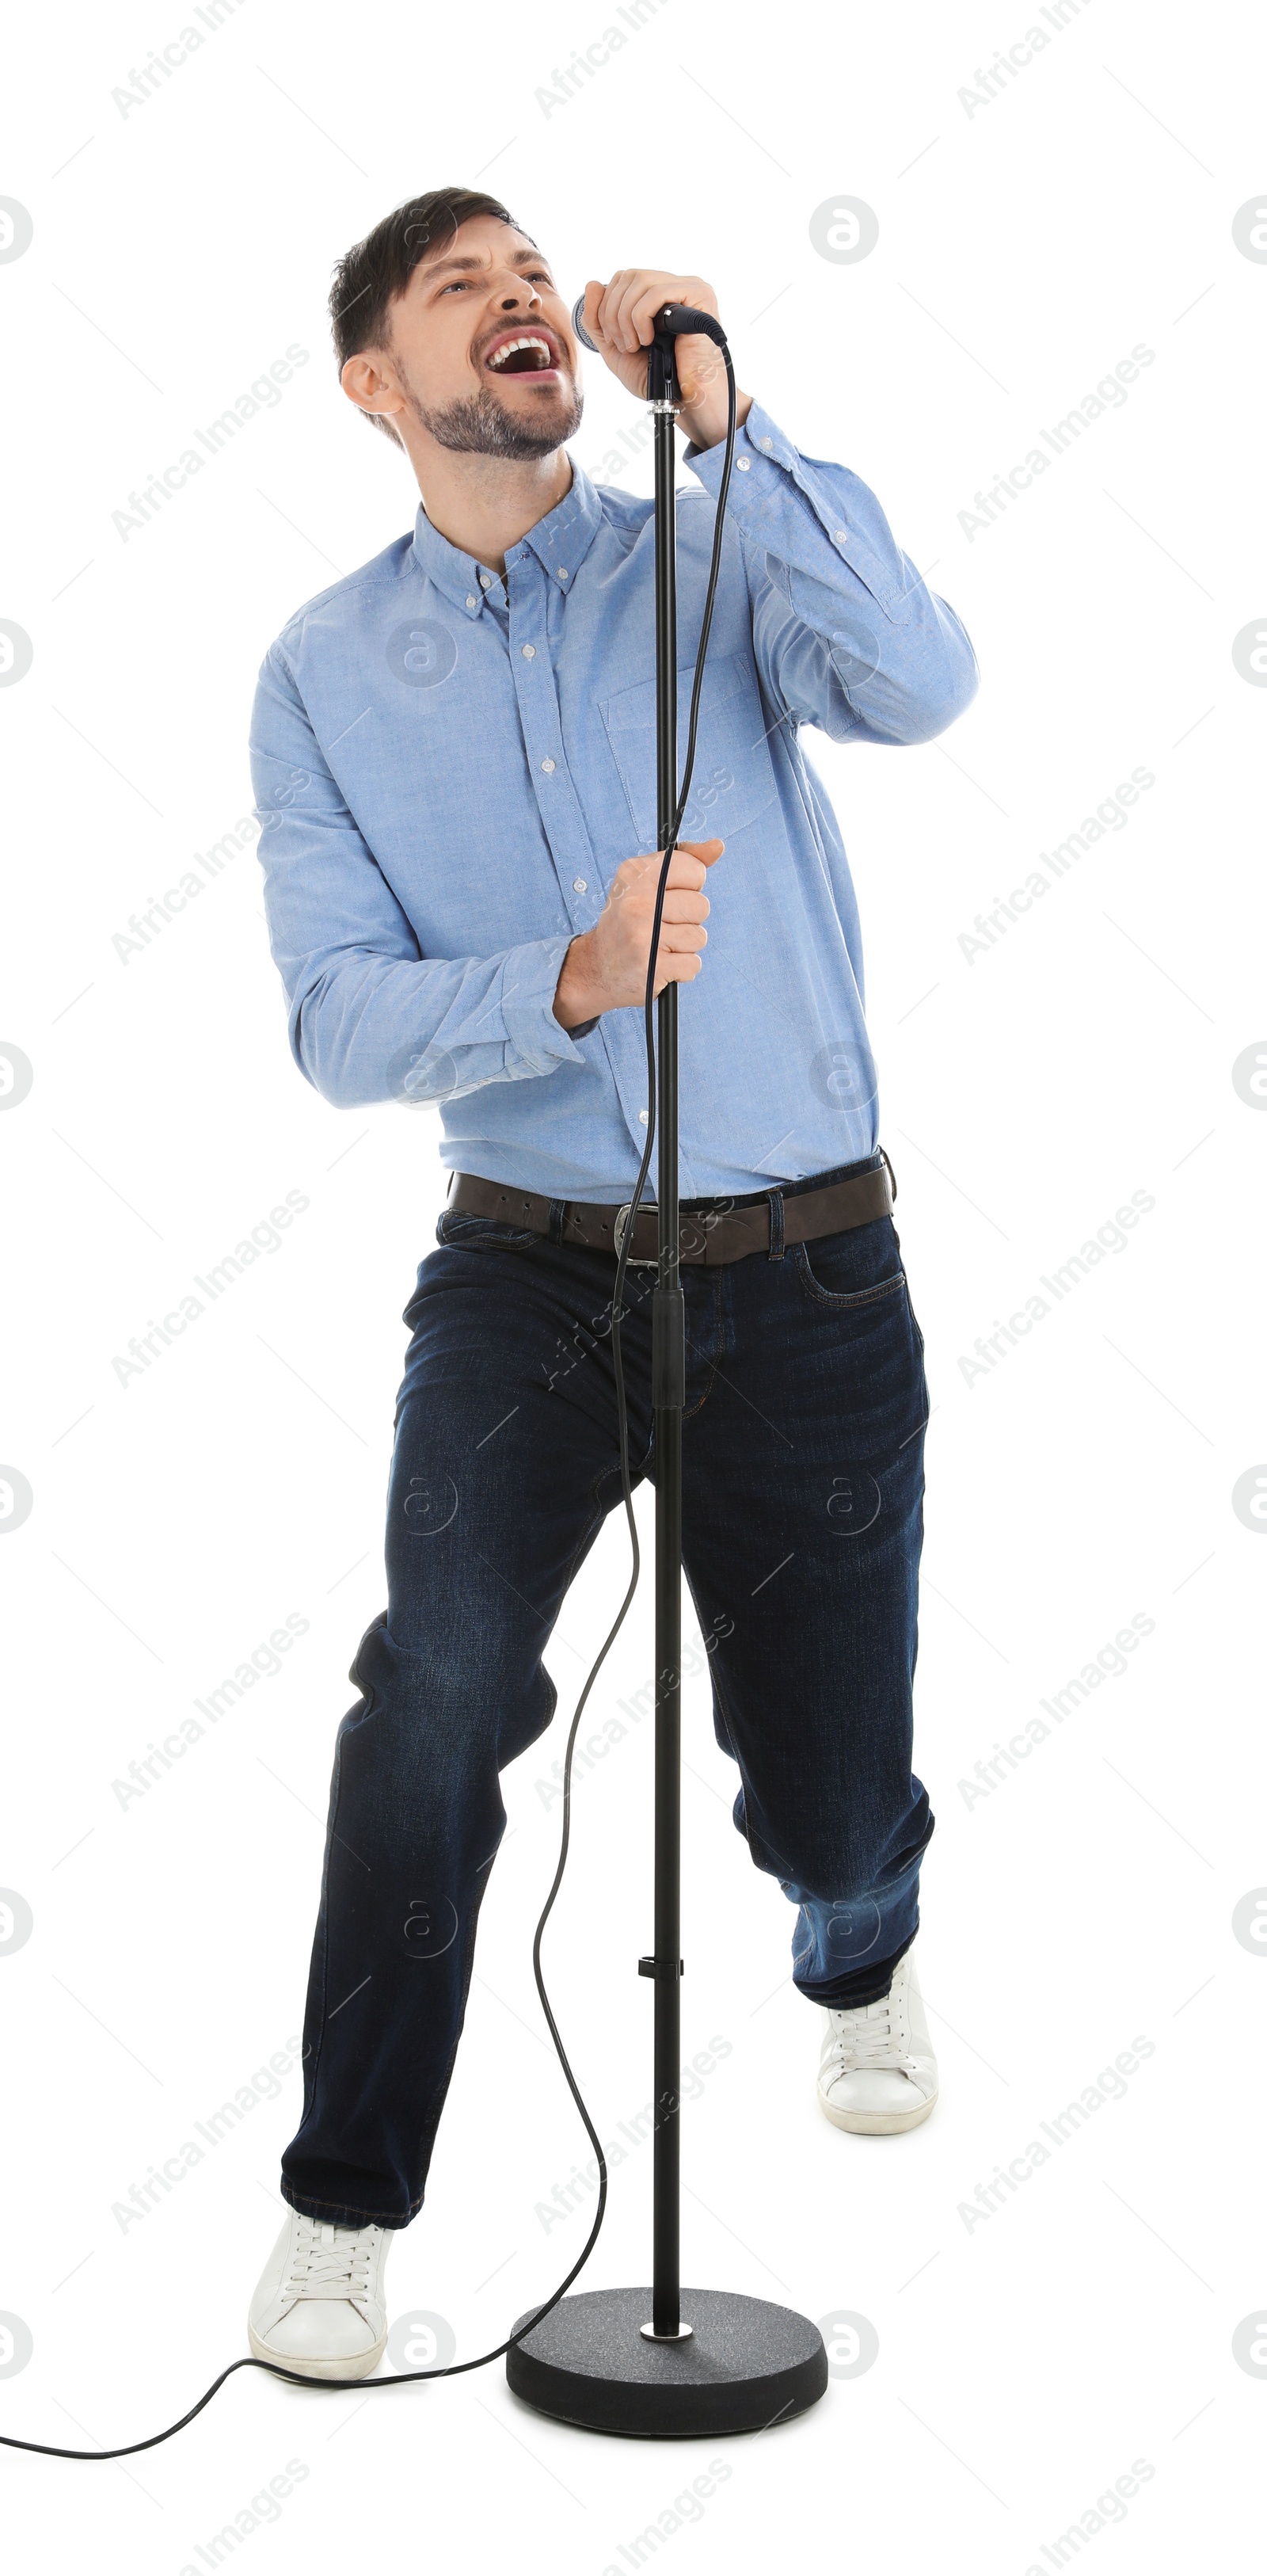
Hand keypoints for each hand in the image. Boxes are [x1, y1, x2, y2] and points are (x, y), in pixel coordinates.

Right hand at [553, 839, 723, 1027]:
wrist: (598, 967)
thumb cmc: (630, 920)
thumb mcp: (648, 882)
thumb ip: (684, 862)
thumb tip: (717, 846)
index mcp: (636, 874)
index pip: (694, 870)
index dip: (690, 886)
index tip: (670, 896)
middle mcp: (637, 902)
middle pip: (701, 906)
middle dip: (689, 919)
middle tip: (662, 925)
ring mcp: (643, 936)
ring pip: (699, 937)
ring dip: (685, 946)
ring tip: (660, 945)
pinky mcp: (652, 967)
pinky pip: (693, 964)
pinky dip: (682, 969)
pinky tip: (661, 964)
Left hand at [578, 269, 751, 450]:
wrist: (687, 399)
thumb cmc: (659, 379)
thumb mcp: (616, 349)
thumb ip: (598, 320)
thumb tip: (591, 284)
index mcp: (658, 295)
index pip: (622, 279)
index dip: (606, 305)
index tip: (613, 339)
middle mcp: (674, 286)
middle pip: (628, 276)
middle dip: (613, 312)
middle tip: (623, 344)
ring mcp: (688, 287)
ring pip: (640, 280)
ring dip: (626, 317)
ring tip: (635, 345)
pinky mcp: (698, 294)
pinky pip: (656, 292)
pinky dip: (642, 318)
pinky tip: (649, 340)